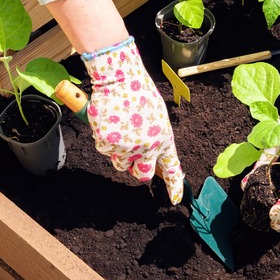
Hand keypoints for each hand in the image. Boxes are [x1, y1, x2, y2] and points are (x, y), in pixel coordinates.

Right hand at [82, 37, 184, 203]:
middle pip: (142, 174)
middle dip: (138, 169)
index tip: (175, 200)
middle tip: (134, 153)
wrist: (120, 79)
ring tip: (121, 129)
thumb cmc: (139, 95)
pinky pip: (105, 151)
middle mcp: (148, 147)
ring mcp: (127, 147)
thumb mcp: (157, 118)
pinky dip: (105, 141)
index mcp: (164, 139)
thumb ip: (157, 139)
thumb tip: (153, 158)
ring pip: (121, 164)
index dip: (173, 186)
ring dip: (120, 153)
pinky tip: (110, 124)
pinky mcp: (108, 144)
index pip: (172, 168)